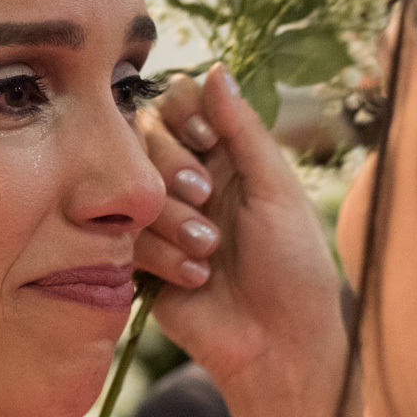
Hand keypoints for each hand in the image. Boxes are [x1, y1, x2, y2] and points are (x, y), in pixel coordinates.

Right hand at [136, 64, 347, 397]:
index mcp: (225, 155)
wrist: (277, 346)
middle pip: (143, 137)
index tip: (202, 136)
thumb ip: (242, 130)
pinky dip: (161, 256)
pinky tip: (195, 278)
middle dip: (172, 165)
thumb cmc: (293, 266)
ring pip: (129, 188)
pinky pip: (123, 237)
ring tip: (209, 252)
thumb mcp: (276, 190)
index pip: (178, 103)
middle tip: (205, 197)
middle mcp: (187, 179)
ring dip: (171, 218)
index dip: (181, 112)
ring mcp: (160, 218)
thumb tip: (217, 70)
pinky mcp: (139, 260)